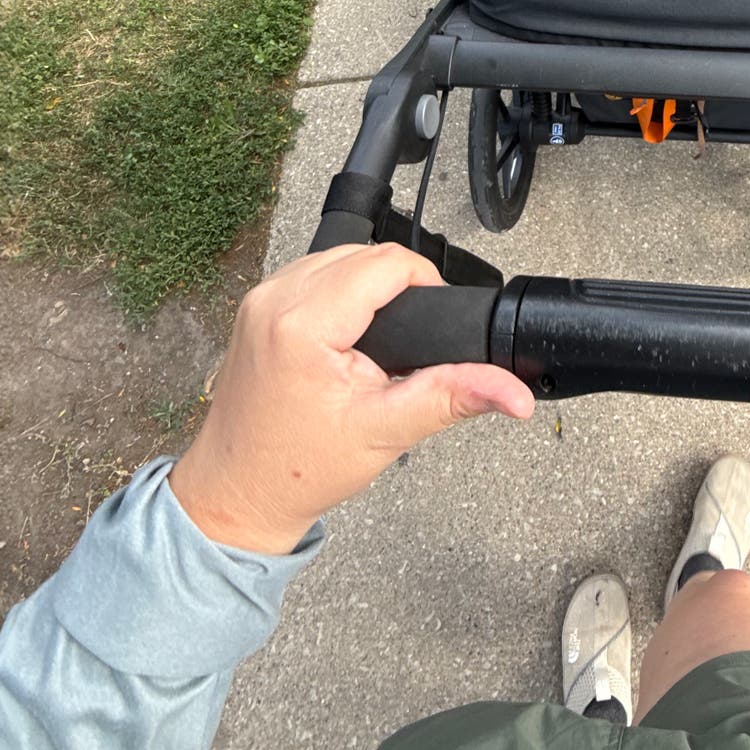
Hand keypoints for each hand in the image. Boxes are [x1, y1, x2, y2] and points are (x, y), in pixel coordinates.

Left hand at [168, 245, 534, 552]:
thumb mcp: (386, 431)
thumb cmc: (297, 469)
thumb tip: (511, 391)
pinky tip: (348, 336)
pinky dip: (338, 294)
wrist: (238, 494)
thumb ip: (452, 397)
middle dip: (396, 289)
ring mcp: (258, 300)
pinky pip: (309, 275)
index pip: (385, 264)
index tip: (434, 324)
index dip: (425, 284)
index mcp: (303, 323)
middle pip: (361, 254)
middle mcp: (274, 299)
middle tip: (408, 344)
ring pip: (335, 259)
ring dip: (366, 289)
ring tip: (380, 344)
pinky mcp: (254, 308)